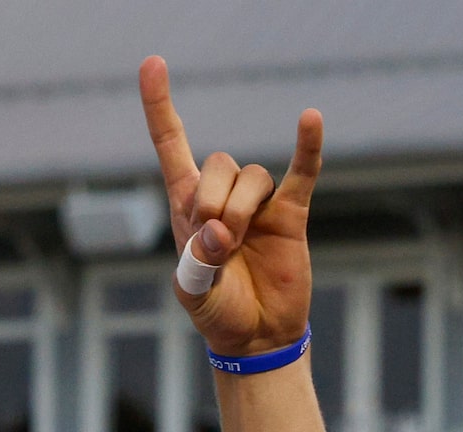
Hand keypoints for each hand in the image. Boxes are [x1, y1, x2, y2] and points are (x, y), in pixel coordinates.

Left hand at [138, 56, 319, 355]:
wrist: (257, 336)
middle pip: (218, 163)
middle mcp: (223, 194)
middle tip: (216, 241)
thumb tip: (223, 232)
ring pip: (252, 176)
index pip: (171, 143)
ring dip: (242, 209)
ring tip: (240, 244)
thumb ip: (200, 262)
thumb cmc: (218, 311)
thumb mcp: (194, 293)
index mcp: (187, 205)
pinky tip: (310, 119)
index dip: (159, 106)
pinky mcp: (291, 213)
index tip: (152, 64)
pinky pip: (302, 171)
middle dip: (212, 200)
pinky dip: (307, 147)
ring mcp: (259, 203)